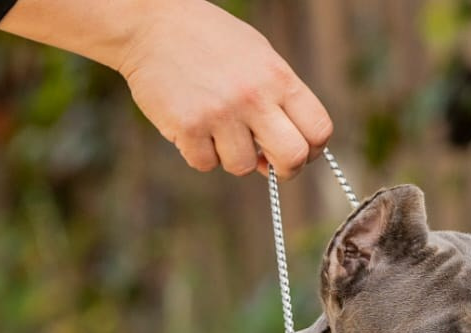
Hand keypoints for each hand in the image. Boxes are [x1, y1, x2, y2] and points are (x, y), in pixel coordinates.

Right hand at [0, 0, 333, 179]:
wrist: (152, 24)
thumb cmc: (210, 42)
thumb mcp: (258, 56)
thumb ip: (279, 98)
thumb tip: (291, 151)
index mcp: (278, 77)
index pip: (319, 130)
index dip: (312, 148)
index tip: (297, 149)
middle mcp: (254, 97)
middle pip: (294, 158)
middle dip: (284, 169)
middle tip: (266, 161)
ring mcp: (221, 114)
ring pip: (243, 166)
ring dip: (231, 155)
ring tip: (216, 126)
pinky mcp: (188, 127)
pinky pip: (206, 164)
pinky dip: (199, 152)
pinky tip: (192, 124)